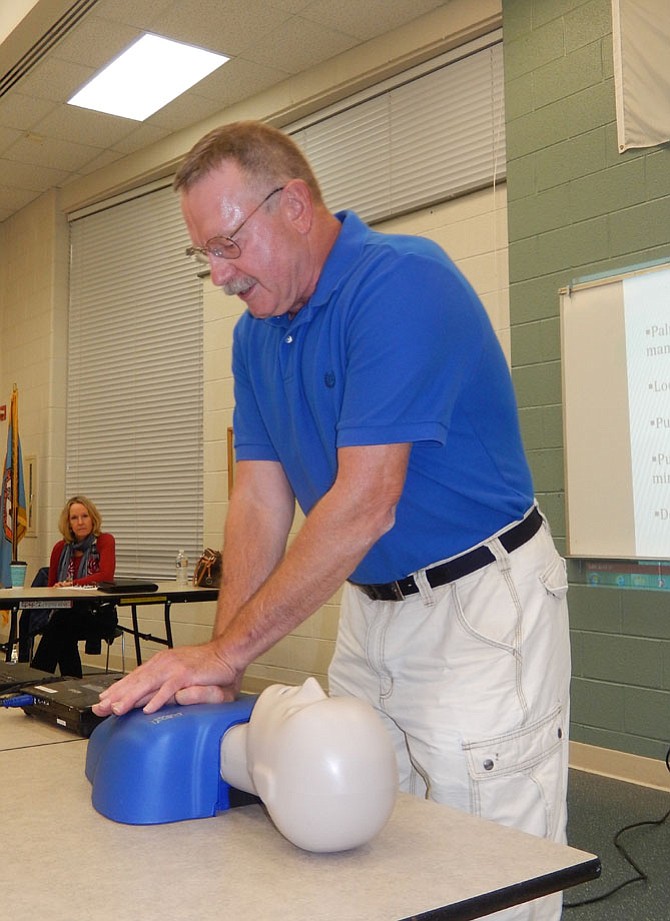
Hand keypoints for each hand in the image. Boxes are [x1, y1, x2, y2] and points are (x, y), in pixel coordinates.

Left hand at [92, 641, 239, 716]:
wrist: (227, 653)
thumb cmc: (206, 666)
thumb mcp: (180, 673)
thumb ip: (164, 683)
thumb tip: (148, 694)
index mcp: (160, 664)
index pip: (134, 677)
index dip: (117, 689)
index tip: (102, 701)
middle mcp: (163, 664)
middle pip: (135, 681)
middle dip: (116, 695)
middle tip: (100, 708)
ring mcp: (174, 669)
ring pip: (147, 685)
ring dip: (131, 698)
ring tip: (117, 709)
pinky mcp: (186, 675)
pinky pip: (169, 689)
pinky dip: (158, 699)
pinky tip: (147, 709)